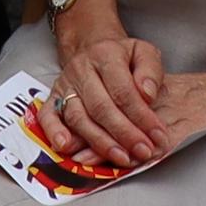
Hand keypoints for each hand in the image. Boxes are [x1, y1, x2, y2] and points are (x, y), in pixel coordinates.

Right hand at [42, 24, 173, 167]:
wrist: (93, 49)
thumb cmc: (122, 57)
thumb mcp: (144, 53)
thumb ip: (150, 72)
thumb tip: (147, 95)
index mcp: (106, 55)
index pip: (123, 90)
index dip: (141, 116)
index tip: (157, 135)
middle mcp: (81, 69)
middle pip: (101, 107)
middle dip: (124, 134)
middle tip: (143, 151)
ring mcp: (64, 85)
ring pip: (78, 117)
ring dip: (100, 142)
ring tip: (121, 157)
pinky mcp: (52, 98)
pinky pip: (48, 117)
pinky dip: (55, 133)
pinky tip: (66, 147)